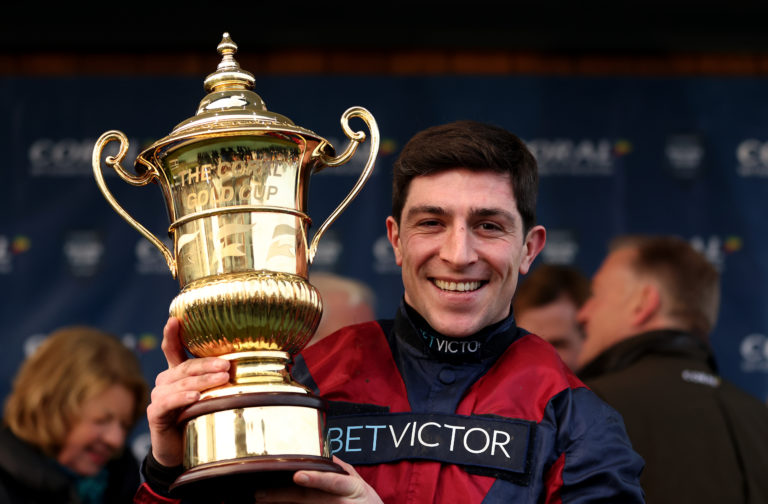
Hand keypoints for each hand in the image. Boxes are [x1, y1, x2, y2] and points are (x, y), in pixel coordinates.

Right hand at [146, 317, 230, 466]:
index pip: (173, 348)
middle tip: (227, 365)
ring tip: (221, 378)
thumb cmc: (199, 417)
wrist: (181, 450)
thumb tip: (244, 364)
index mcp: (178, 372)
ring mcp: (159, 396)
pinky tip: (195, 397)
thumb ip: (218, 379)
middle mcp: (165, 380)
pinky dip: (182, 398)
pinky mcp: (155, 413)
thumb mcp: (211, 395)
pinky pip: (168, 402)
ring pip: (181, 383)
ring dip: (202, 380)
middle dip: (207, 364)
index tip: (174, 319)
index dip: (172, 334)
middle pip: (186, 366)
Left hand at [253, 457, 382, 503]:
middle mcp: (341, 503)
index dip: (316, 478)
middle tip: (260, 493)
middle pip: (308, 498)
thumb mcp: (360, 485)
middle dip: (282, 496)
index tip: (298, 476)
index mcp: (351, 488)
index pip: (332, 481)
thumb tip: (327, 454)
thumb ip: (343, 469)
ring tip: (262, 499)